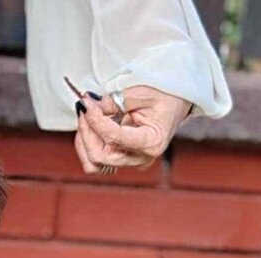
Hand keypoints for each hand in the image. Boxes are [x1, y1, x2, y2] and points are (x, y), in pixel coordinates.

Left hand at [73, 85, 191, 173]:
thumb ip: (113, 101)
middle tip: (85, 107)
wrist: (176, 102)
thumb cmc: (164, 95)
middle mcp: (141, 158)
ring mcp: (131, 161)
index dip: (95, 121)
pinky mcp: (122, 158)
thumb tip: (89, 107)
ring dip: (84, 139)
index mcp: (152, 142)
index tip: (87, 104)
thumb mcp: (141, 92)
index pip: (114, 138)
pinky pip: (96, 160)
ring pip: (94, 162)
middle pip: (100, 156)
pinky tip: (91, 125)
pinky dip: (88, 143)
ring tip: (88, 115)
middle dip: (87, 131)